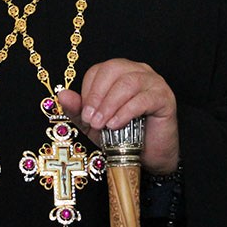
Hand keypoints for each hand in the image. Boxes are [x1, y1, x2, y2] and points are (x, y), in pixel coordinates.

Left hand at [56, 59, 179, 174]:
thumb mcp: (94, 125)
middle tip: (91, 120)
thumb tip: (62, 95)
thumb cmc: (124, 136)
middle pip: (113, 69)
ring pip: (128, 82)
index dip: (88, 91)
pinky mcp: (165, 97)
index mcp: (119, 72)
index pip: (98, 70)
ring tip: (102, 124)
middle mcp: (137, 71)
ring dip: (110, 104)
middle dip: (97, 95)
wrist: (150, 157)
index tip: (84, 115)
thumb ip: (78, 110)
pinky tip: (116, 125)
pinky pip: (143, 98)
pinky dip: (126, 111)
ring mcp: (153, 82)